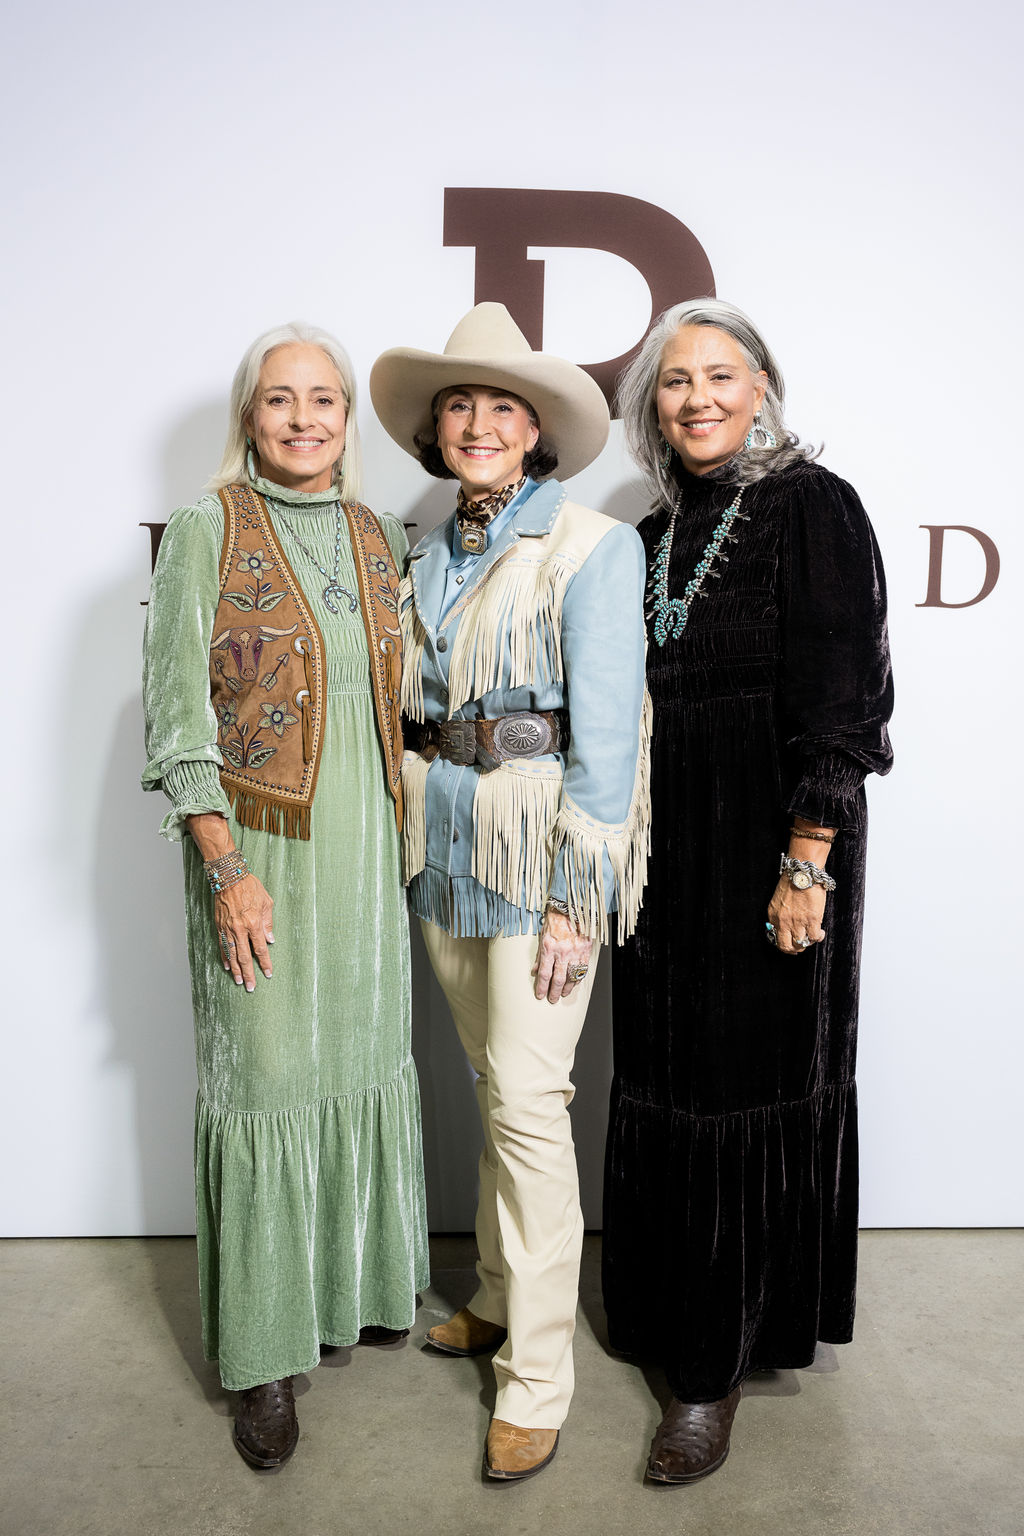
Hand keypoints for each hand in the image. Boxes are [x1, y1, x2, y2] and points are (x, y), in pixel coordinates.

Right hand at [215, 874, 274, 990]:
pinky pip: (222, 946)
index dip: (264, 962)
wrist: (228, 877)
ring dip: (236, 970)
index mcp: (253, 923)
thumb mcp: (266, 902)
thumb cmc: (250, 887)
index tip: (268, 973)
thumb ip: (268, 923)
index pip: (260, 949)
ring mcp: (227, 929)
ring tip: (240, 981)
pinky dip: (225, 958)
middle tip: (251, 987)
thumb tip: (270, 940)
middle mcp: (239, 929)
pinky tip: (228, 967)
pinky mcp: (219, 926)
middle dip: (249, 973)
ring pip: (232, 954)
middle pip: (244, 957)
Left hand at [532, 908, 592, 1003]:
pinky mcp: (585, 950)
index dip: (542, 987)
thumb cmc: (554, 921)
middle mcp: (563, 952)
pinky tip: (574, 983)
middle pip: (558, 979)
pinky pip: (583, 969)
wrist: (570, 908)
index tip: (540, 995)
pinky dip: (578, 978)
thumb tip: (535, 972)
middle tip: (552, 999)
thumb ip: (540, 957)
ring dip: (567, 988)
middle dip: (554, 992)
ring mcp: (575, 952)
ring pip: (572, 976)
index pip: (545, 974)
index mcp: (549, 948)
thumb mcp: (542, 938)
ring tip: (563, 993)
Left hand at [766, 877, 825, 955]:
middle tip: (801, 946)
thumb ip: (780, 915)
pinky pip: (814, 937)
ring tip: (812, 936)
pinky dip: (818, 937)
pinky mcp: (812, 920)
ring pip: (801, 944)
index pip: (776, 939)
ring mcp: (797, 922)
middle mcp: (783, 922)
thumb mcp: (778, 901)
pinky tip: (820, 932)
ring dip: (808, 943)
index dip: (785, 946)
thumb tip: (785, 926)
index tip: (791, 946)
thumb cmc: (792, 882)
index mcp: (774, 917)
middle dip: (794, 949)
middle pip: (787, 946)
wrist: (801, 873)